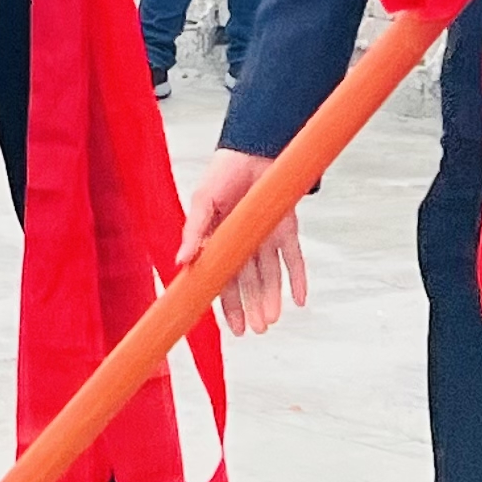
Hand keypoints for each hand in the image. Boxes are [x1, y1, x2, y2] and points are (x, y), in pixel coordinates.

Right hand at [176, 148, 305, 333]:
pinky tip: (300, 300)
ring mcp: (266, 238)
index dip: (227, 304)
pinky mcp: (286, 229)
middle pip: (248, 283)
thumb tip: (181, 262)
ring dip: (271, 299)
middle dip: (252, 308)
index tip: (233, 328)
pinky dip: (298, 279)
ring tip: (272, 321)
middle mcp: (243, 244)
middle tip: (256, 331)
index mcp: (218, 241)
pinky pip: (294, 258)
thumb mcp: (202, 202)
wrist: (253, 150)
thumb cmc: (222, 174)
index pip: (222, 279)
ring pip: (270, 276)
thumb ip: (193, 232)